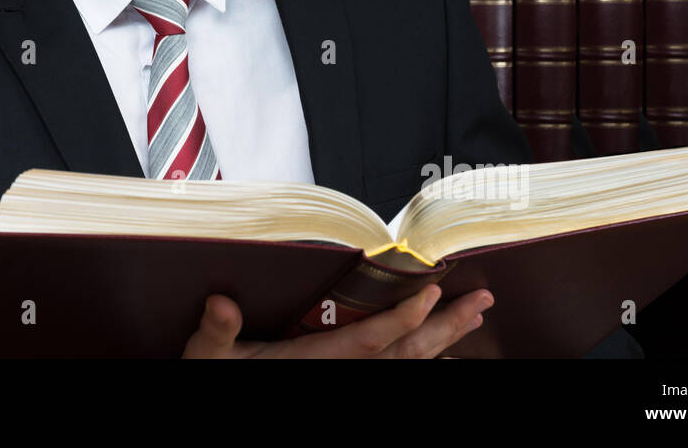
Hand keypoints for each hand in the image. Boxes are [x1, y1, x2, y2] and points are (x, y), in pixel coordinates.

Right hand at [182, 284, 492, 357]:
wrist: (218, 395)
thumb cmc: (214, 376)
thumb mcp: (207, 358)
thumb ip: (215, 332)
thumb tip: (222, 304)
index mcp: (310, 363)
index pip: (368, 342)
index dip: (401, 319)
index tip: (430, 293)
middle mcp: (334, 374)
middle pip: (404, 356)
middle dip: (445, 327)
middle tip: (480, 301)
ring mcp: (342, 380)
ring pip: (407, 364)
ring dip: (444, 338)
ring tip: (474, 315)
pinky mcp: (340, 378)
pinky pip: (394, 368)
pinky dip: (423, 354)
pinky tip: (442, 344)